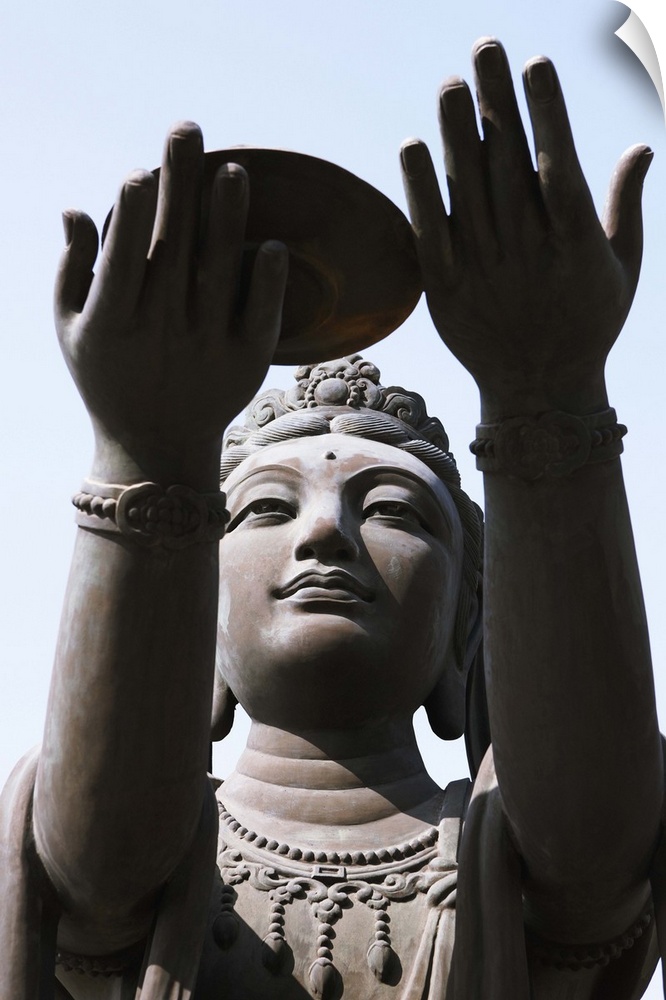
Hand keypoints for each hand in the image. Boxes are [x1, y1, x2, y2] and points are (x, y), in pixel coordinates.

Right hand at [55, 122, 287, 488]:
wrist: (156, 446)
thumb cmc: (108, 376)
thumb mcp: (72, 330)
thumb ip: (73, 270)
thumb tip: (76, 207)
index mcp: (114, 322)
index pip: (123, 260)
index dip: (131, 216)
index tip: (139, 173)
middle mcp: (162, 331)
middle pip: (175, 248)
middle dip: (180, 185)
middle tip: (188, 129)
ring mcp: (207, 346)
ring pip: (221, 274)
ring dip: (228, 220)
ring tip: (235, 170)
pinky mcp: (246, 361)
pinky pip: (261, 316)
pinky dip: (269, 282)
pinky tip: (274, 245)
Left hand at [400, 39, 651, 420]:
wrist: (540, 391)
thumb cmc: (588, 323)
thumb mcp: (621, 268)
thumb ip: (626, 206)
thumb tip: (641, 147)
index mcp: (575, 243)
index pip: (558, 166)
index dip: (546, 114)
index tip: (535, 65)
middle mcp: (528, 251)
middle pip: (508, 166)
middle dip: (497, 103)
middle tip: (486, 46)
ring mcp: (484, 271)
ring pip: (468, 192)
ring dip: (457, 134)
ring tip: (451, 83)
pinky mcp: (446, 291)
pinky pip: (431, 234)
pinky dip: (421, 191)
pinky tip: (414, 147)